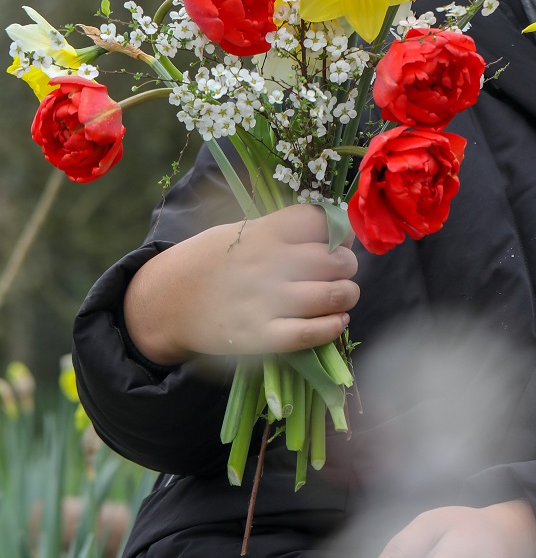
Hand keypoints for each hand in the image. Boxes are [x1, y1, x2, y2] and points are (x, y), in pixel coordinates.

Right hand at [123, 204, 359, 364]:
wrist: (166, 302)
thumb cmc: (210, 263)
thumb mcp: (240, 231)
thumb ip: (284, 230)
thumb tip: (337, 231)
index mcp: (264, 232)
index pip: (321, 221)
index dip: (338, 230)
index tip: (336, 240)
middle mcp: (269, 264)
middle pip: (337, 260)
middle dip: (346, 265)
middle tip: (339, 272)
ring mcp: (267, 301)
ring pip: (334, 295)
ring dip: (347, 295)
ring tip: (341, 297)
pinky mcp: (262, 336)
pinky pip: (313, 332)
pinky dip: (334, 326)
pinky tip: (336, 321)